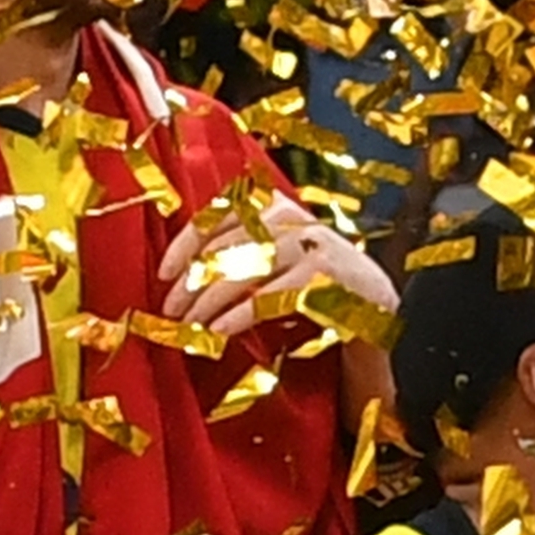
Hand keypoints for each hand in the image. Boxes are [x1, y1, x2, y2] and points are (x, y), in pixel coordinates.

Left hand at [155, 192, 390, 341]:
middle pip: (223, 248)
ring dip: (208, 301)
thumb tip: (179, 273)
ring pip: (241, 272)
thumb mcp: (276, 251)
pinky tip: (219, 330)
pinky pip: (267, 296)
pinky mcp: (320, 275)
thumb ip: (239, 247)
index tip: (163, 274)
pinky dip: (238, 315)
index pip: (216, 217)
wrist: (371, 296)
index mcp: (271, 205)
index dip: (183, 245)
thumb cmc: (311, 277)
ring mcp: (306, 243)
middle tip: (172, 310)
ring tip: (191, 324)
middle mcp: (288, 217)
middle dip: (191, 282)